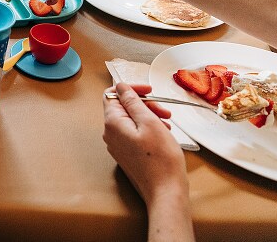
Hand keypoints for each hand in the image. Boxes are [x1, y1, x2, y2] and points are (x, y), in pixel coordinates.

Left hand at [102, 83, 187, 204]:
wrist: (165, 191)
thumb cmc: (160, 158)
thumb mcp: (149, 122)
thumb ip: (132, 101)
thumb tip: (121, 87)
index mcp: (112, 123)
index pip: (112, 94)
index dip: (131, 89)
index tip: (149, 90)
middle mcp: (110, 133)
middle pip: (123, 107)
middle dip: (144, 104)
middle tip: (164, 111)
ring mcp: (117, 144)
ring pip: (130, 120)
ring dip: (148, 116)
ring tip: (166, 123)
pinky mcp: (126, 153)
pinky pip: (133, 133)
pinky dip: (147, 128)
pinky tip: (162, 133)